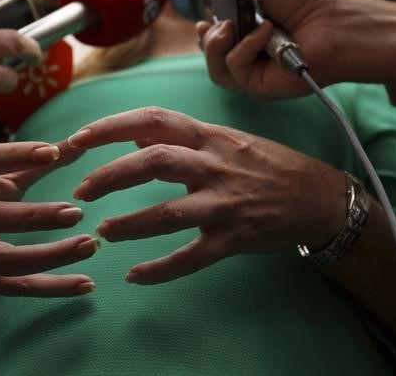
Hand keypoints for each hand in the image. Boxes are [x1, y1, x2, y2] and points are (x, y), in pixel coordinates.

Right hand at [0, 141, 96, 312]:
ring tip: (90, 245)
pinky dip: (55, 288)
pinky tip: (87, 283)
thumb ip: (36, 162)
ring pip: (9, 260)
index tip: (52, 151)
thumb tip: (82, 140)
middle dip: (36, 216)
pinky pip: (21, 288)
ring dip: (52, 255)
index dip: (15, 154)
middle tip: (77, 211)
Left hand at [67, 106, 347, 283]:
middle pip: (155, 162)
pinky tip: (136, 275)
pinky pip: (193, 256)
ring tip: (102, 233)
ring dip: (130, 224)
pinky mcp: (235, 238)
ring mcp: (225, 203)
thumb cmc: (267, 164)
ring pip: (170, 213)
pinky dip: (162, 269)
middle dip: (111, 176)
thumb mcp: (225, 138)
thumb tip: (134, 133)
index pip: (153, 119)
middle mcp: (215, 165)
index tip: (78, 139)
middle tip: (80, 191)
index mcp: (210, 136)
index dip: (111, 127)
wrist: (318, 196)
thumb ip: (181, 136)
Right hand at [197, 0, 341, 98]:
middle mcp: (250, 54)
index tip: (204, 19)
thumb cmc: (307, 1)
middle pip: (211, 55)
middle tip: (222, 23)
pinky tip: (265, 32)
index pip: (216, 37)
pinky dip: (245, 47)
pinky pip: (235, 68)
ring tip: (231, 27)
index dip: (206, 30)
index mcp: (249, 30)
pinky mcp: (259, 86)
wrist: (334, 24)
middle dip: (209, 37)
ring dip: (218, 44)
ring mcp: (254, 72)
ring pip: (216, 67)